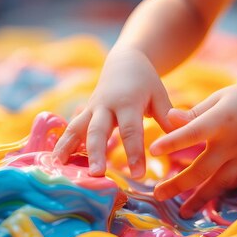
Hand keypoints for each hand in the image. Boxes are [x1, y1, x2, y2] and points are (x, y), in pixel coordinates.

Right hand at [53, 49, 173, 177]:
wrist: (124, 62)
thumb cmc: (146, 83)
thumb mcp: (160, 95)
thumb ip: (169, 117)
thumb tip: (182, 133)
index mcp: (128, 102)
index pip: (131, 130)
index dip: (134, 152)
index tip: (139, 174)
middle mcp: (105, 106)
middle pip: (98, 131)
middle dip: (97, 153)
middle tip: (97, 174)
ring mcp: (91, 109)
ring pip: (77, 128)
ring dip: (68, 147)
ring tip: (59, 166)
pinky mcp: (83, 113)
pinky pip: (71, 128)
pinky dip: (62, 143)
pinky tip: (53, 161)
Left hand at [150, 82, 236, 217]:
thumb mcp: (221, 97)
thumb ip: (195, 112)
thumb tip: (168, 118)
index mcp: (221, 120)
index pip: (192, 132)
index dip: (173, 142)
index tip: (153, 150)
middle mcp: (231, 143)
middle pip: (201, 168)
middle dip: (178, 184)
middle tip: (157, 194)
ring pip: (217, 183)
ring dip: (198, 198)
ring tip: (182, 211)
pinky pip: (232, 183)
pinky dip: (218, 194)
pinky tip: (205, 202)